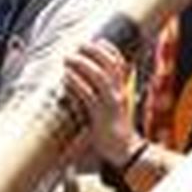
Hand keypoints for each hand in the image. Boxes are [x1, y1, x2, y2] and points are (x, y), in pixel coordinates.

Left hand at [62, 40, 140, 165]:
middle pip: (110, 65)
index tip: (98, 40)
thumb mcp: (114, 107)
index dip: (109, 50)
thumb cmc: (115, 128)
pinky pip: (88, 96)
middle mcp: (118, 93)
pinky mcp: (101, 116)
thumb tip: (89, 80)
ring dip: (83, 64)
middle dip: (94, 52)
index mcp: (122, 90)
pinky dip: (76, 84)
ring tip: (68, 58)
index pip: (120, 64)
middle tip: (79, 45)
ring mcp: (110, 104)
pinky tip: (66, 78)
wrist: (125, 150)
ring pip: (99, 77)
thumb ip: (104, 93)